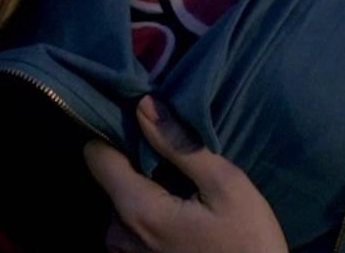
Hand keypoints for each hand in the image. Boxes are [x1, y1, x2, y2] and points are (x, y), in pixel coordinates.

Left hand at [83, 95, 285, 252]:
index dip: (117, 134)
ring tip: (185, 193)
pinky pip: (133, 228)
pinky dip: (152, 216)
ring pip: (123, 204)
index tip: (145, 126)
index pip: (95, 156)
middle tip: (179, 165)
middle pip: (112, 180)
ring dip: (148, 193)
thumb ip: (180, 145)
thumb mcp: (226, 186)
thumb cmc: (249, 241)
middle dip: (140, 167)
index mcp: (136, 210)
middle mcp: (120, 236)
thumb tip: (143, 106)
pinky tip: (185, 218)